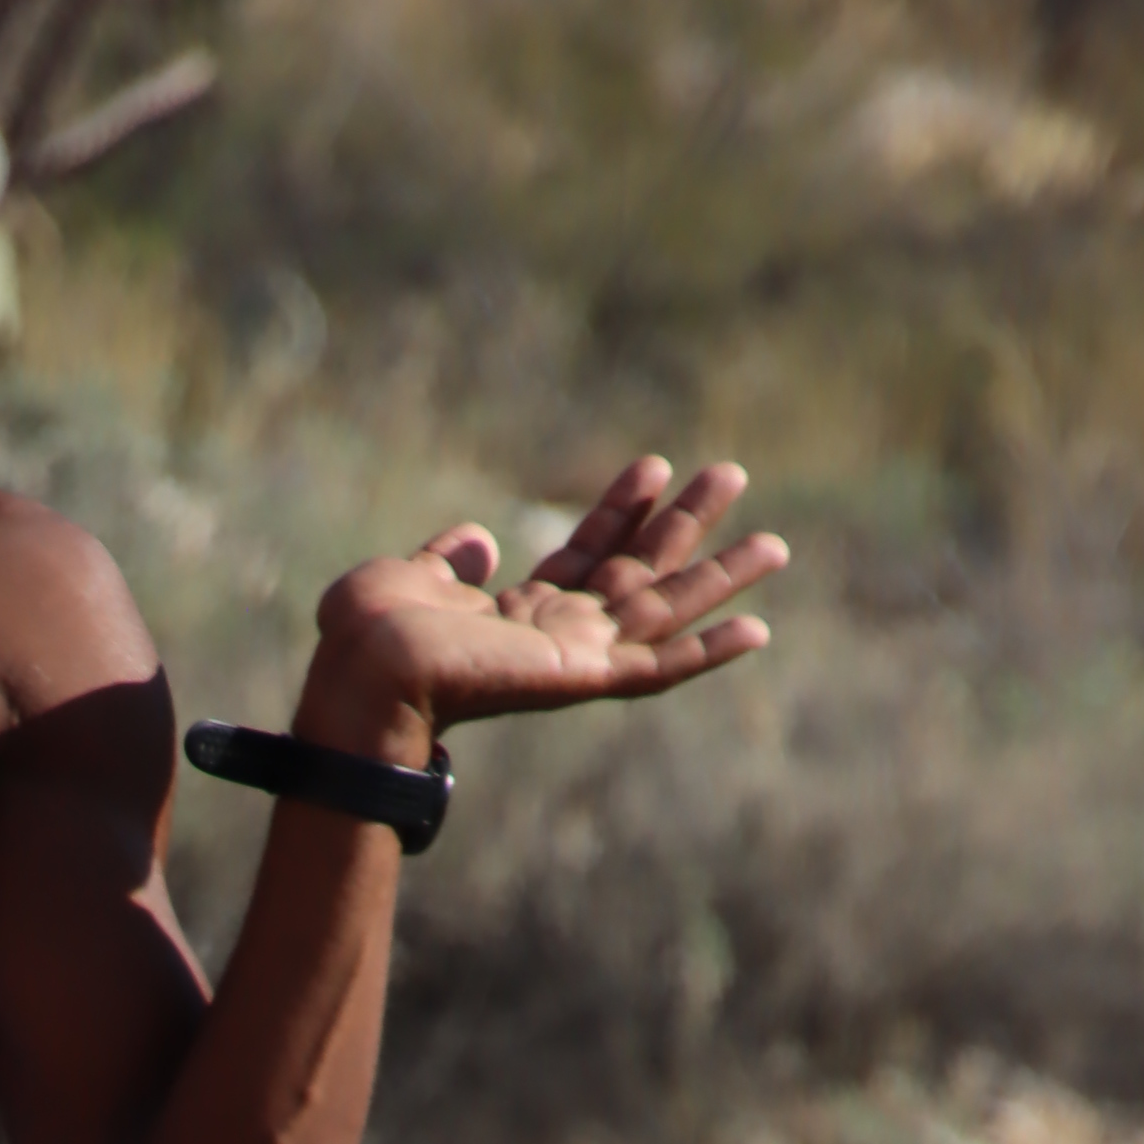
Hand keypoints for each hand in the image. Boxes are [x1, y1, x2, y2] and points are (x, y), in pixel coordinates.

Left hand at [298, 458, 787, 767]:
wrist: (367, 667)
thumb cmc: (371, 633)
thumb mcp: (413, 577)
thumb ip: (448, 560)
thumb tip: (477, 542)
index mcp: (516, 616)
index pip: (586, 556)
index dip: (620, 509)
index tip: (653, 465)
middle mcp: (554, 638)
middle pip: (639, 574)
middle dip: (685, 523)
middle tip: (731, 472)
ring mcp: (574, 659)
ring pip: (666, 614)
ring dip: (720, 578)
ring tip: (776, 544)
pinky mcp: (585, 678)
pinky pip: (660, 668)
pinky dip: (709, 651)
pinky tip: (759, 629)